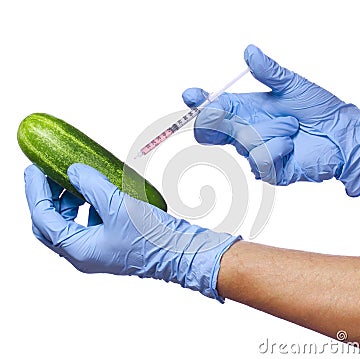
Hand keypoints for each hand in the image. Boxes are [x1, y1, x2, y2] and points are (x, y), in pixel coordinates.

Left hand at [24, 163, 239, 301]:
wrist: (180, 252)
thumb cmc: (153, 239)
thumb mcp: (118, 206)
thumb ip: (92, 186)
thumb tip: (74, 172)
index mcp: (80, 250)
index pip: (44, 219)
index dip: (35, 192)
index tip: (34, 169)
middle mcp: (85, 253)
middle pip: (51, 224)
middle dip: (47, 197)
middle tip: (48, 172)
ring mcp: (97, 248)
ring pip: (68, 223)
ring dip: (65, 200)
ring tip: (72, 178)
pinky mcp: (110, 241)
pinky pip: (87, 222)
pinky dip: (84, 205)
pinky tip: (96, 190)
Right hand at [182, 45, 359, 196]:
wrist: (341, 134)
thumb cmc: (319, 109)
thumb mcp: (292, 85)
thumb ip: (269, 71)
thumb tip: (249, 51)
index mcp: (247, 110)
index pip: (215, 108)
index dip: (200, 102)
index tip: (190, 96)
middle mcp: (246, 131)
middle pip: (216, 130)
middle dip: (221, 119)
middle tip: (224, 111)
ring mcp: (255, 152)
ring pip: (244, 142)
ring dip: (273, 130)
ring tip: (292, 128)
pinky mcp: (268, 170)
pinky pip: (261, 160)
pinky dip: (280, 148)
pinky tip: (292, 145)